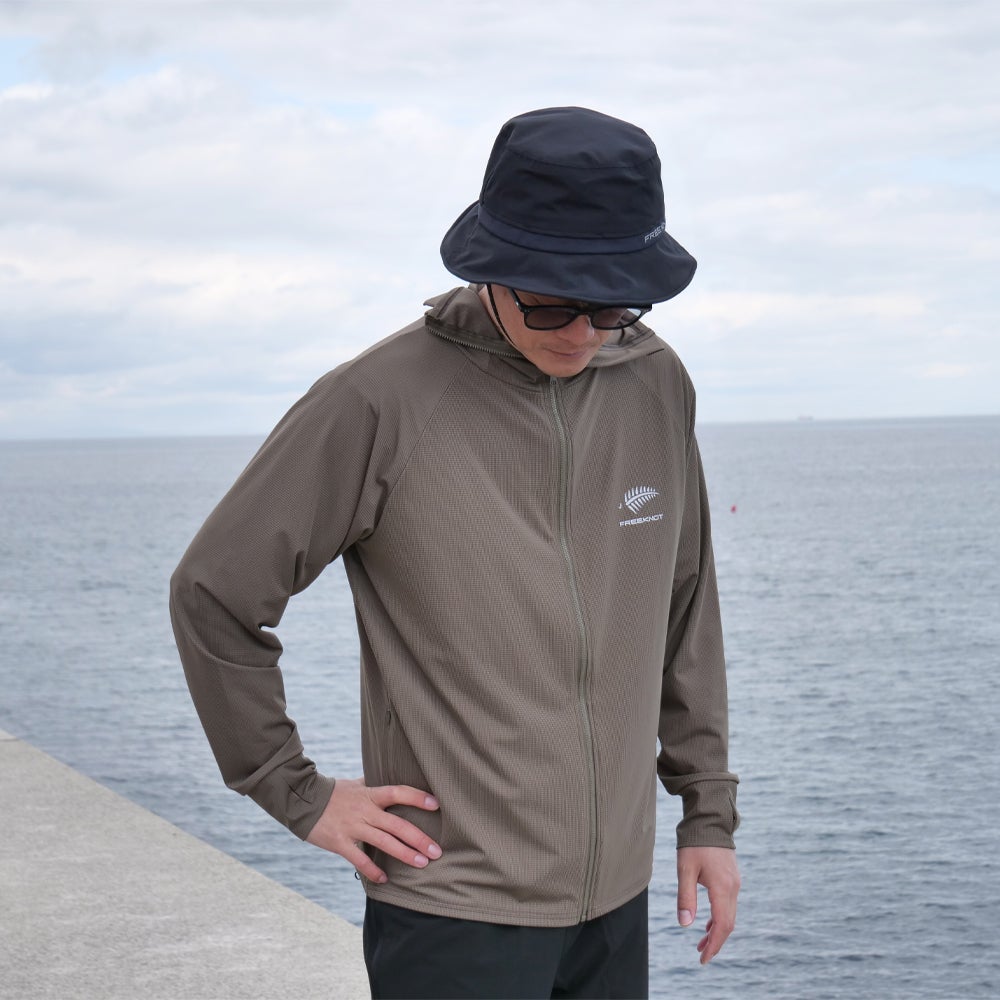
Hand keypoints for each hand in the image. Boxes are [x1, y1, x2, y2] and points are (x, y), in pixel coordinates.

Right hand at [305, 777, 441, 883]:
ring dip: (405, 854)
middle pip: (397, 825)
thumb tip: (391, 781)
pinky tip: (385, 879)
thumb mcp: (355, 784)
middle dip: (419, 839)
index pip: (398, 793)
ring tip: (422, 864)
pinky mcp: (340, 843)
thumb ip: (374, 785)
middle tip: (436, 851)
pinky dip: (372, 871)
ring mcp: (353, 827)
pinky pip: (359, 859)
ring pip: (384, 843)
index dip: (417, 798)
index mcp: (370, 794)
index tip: (436, 804)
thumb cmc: (333, 792)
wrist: (302, 800)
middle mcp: (365, 811)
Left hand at [676, 846, 740, 963]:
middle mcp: (733, 888)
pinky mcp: (732, 878)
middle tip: (701, 955)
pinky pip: (729, 905)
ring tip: (701, 942)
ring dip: (717, 931)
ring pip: (729, 915)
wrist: (709, 820)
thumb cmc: (695, 843)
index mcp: (723, 888)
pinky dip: (719, 918)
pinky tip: (707, 922)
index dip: (713, 945)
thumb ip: (685, 897)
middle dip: (715, 941)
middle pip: (728, 924)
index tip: (703, 959)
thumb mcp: (685, 869)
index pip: (722, 926)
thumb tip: (685, 925)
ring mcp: (734, 882)